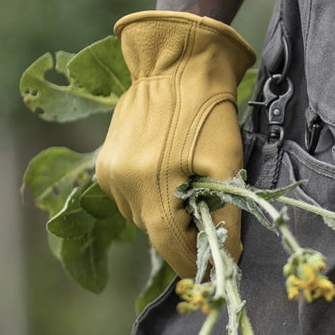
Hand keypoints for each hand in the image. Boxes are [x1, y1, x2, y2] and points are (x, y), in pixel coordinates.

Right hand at [95, 11, 255, 279]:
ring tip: (196, 191)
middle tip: (216, 224)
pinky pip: (132, 196)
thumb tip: (229, 257)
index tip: (219, 269)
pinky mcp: (105, 163)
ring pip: (144, 216)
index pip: (171, 247)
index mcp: (150, 188)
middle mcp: (121, 186)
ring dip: (170, 216)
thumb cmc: (208, 114)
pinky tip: (174, 176)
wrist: (176, 66)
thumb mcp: (226, 166)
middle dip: (187, 235)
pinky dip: (154, 198)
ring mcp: (109, 175)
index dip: (195, 263)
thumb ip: (224, 216)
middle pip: (157, 233)